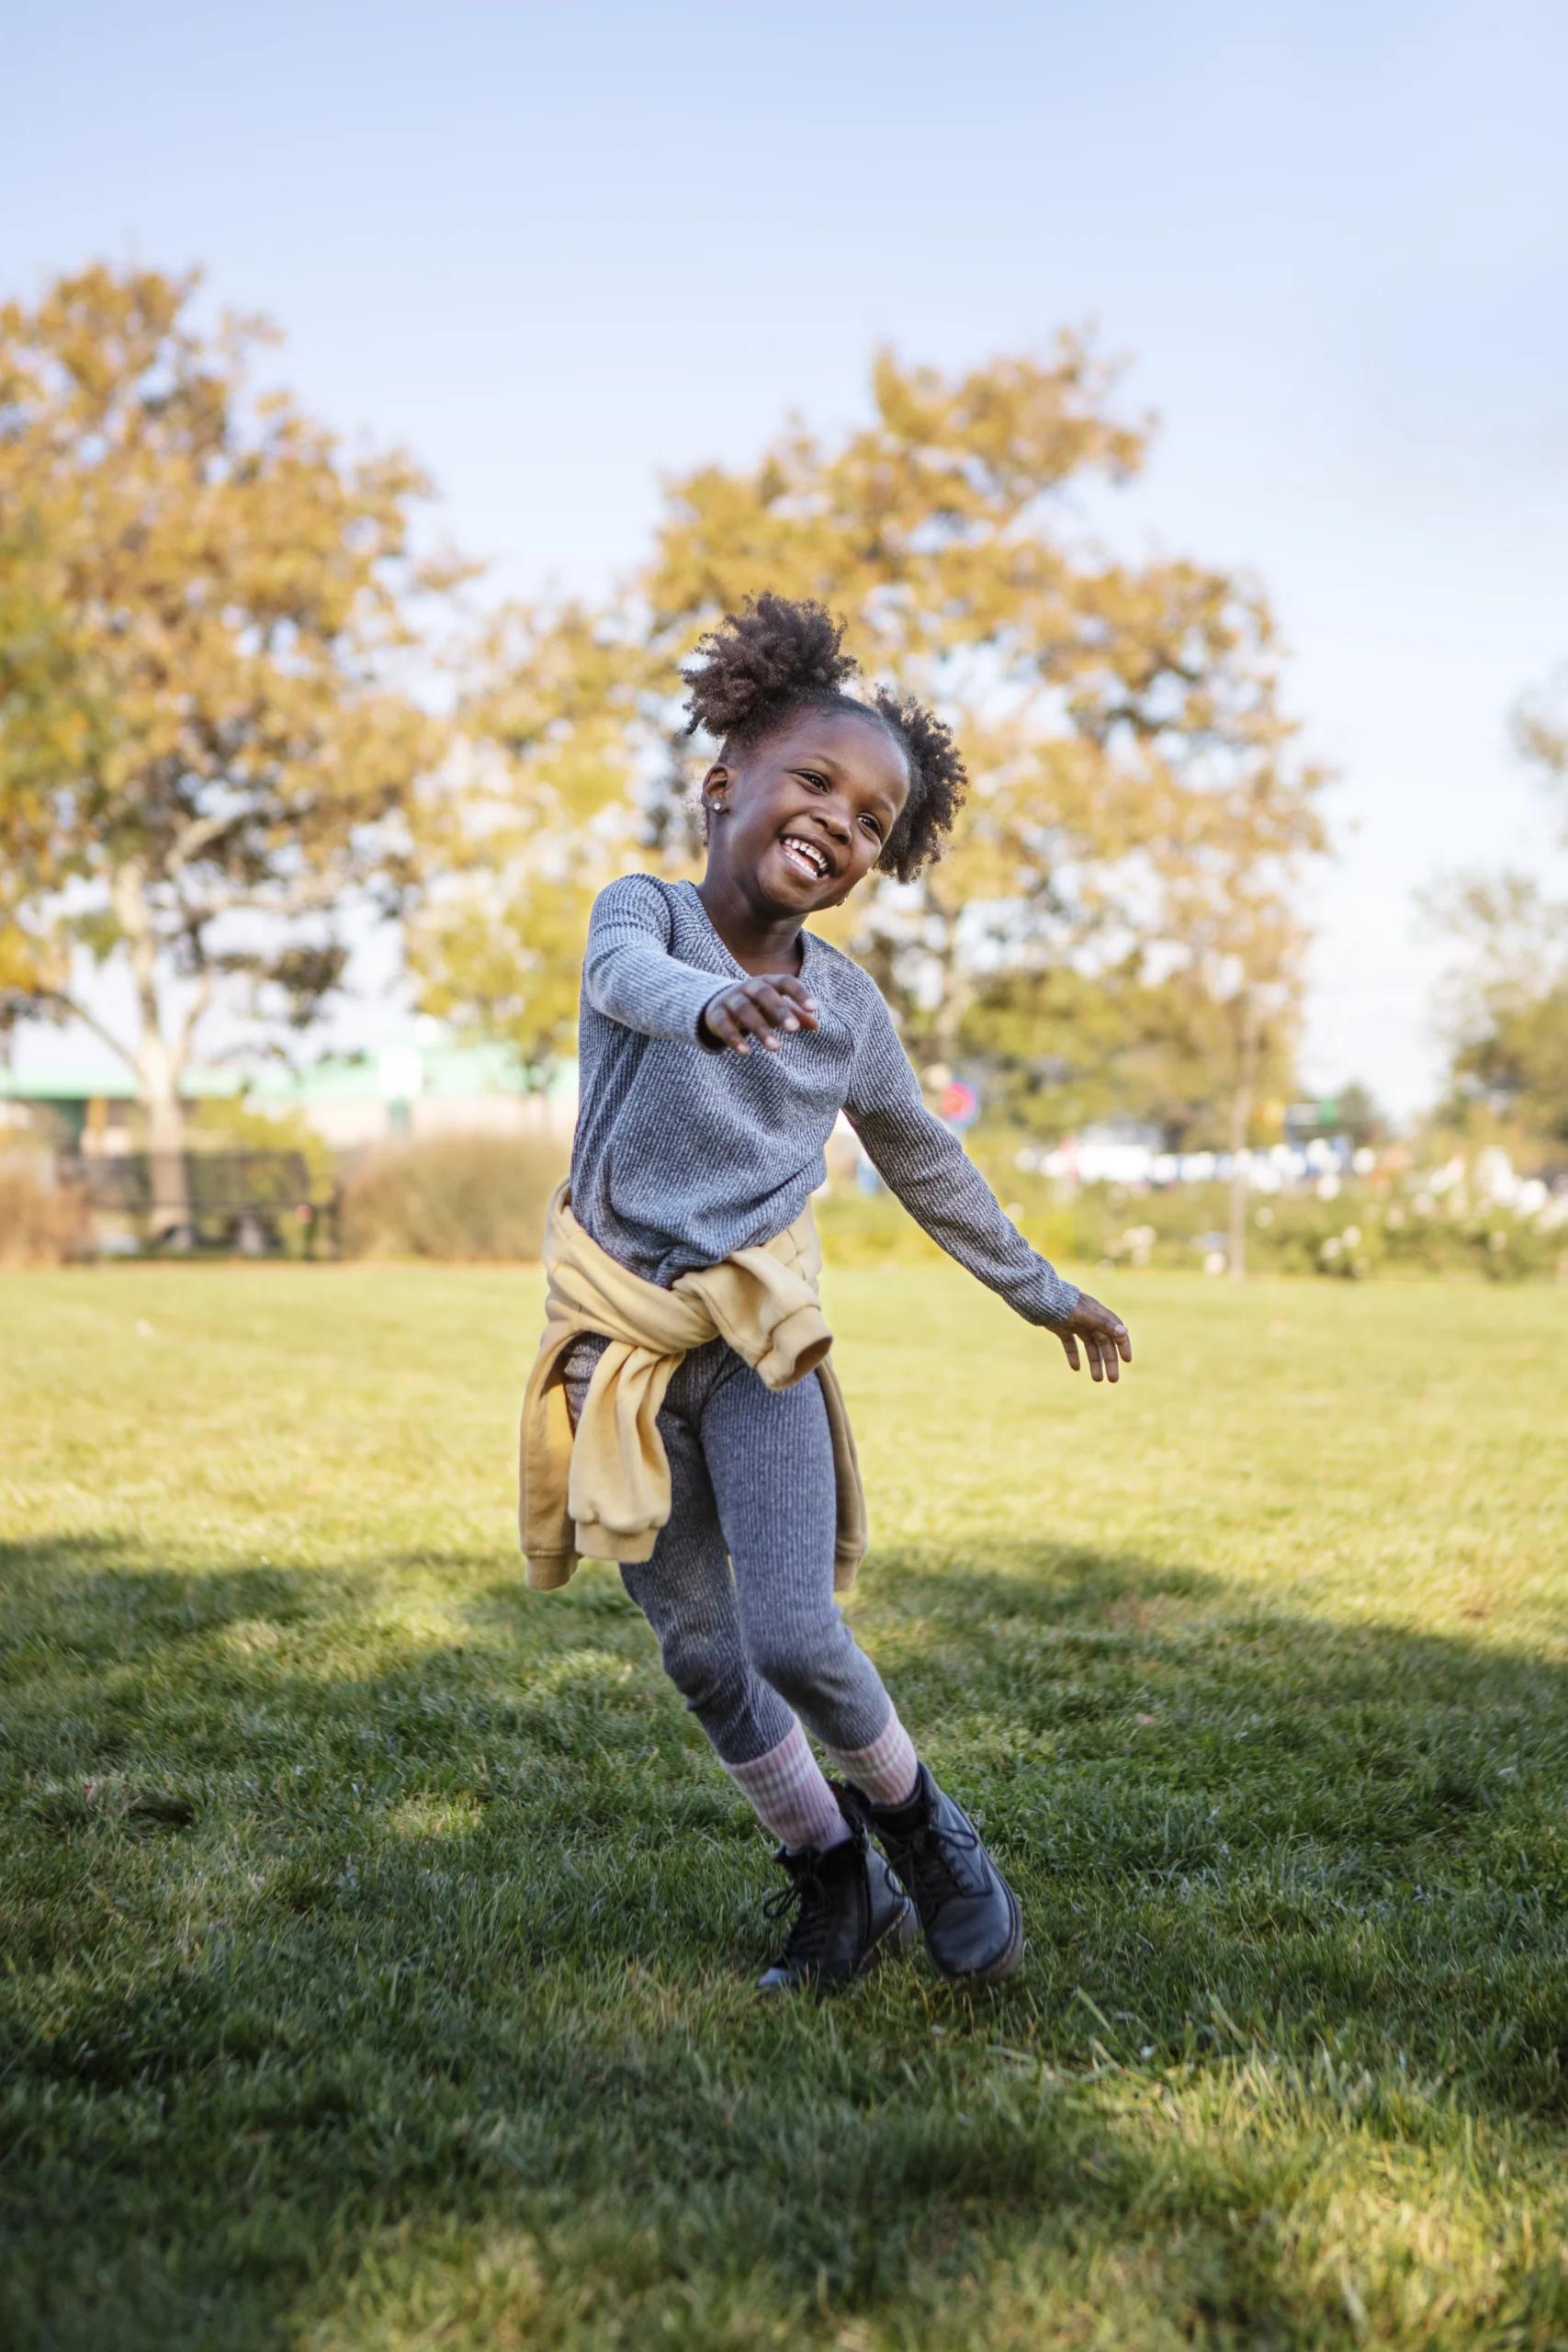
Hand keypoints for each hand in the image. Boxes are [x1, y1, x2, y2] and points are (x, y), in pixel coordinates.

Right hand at [700, 974, 819, 1055]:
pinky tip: (745, 1052)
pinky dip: (733, 1038)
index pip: (786, 982)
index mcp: (768, 982)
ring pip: (744, 1010)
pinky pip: (723, 1025)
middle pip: (764, 993)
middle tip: (793, 1029)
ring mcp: (731, 999)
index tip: (813, 1008)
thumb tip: (816, 1025)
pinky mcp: (716, 1014)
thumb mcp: (777, 1008)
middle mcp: (749, 987)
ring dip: (760, 1029)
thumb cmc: (758, 1006)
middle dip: (779, 1010)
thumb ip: (796, 1015)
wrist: (719, 1004)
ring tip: (775, 1048)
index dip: (799, 994)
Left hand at [1055, 1293, 1130, 1382]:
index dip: (1123, 1345)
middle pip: (1103, 1343)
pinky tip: (1075, 1369)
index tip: (1127, 1360)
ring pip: (1089, 1346)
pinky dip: (1074, 1356)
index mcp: (1097, 1313)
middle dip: (1109, 1361)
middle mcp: (1089, 1319)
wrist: (1037, 1298)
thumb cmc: (1062, 1303)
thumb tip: (1124, 1332)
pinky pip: (1070, 1344)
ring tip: (1097, 1379)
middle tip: (1113, 1380)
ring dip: (1094, 1362)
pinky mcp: (1061, 1329)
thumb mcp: (1084, 1315)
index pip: (1115, 1330)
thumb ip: (1103, 1324)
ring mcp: (1075, 1324)